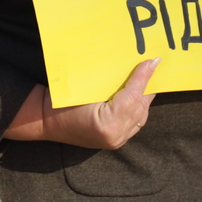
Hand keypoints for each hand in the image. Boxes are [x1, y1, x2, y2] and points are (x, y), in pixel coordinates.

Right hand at [5, 58, 158, 148]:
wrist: (45, 121)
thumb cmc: (61, 101)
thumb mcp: (85, 86)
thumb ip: (112, 79)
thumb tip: (133, 63)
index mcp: (108, 123)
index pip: (134, 95)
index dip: (144, 76)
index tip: (153, 60)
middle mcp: (116, 136)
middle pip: (141, 106)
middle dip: (149, 85)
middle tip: (155, 65)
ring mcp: (116, 141)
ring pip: (141, 115)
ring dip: (145, 96)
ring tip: (150, 77)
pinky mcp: (115, 140)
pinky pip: (134, 122)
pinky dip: (139, 107)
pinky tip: (140, 93)